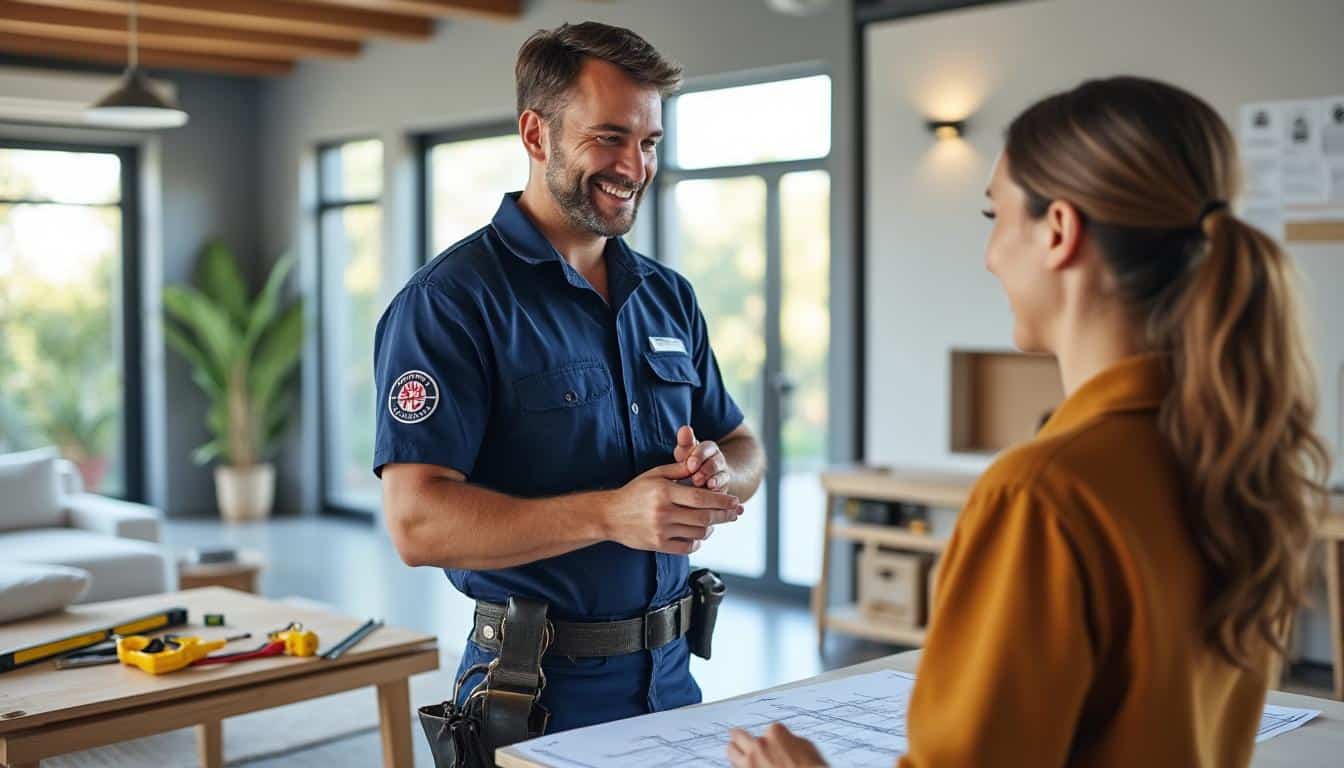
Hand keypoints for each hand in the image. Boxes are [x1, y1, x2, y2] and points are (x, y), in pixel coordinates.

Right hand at [601, 462, 742, 554]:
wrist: (609, 515)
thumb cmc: (634, 491)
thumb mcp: (655, 474)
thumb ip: (679, 469)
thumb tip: (701, 464)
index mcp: (664, 492)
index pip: (701, 498)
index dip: (722, 500)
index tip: (736, 500)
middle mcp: (663, 512)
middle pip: (704, 517)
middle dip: (724, 515)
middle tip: (736, 513)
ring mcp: (661, 531)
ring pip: (698, 533)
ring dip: (712, 528)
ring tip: (715, 522)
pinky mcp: (658, 545)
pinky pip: (686, 547)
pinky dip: (698, 542)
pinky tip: (699, 535)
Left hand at [674, 426, 730, 490]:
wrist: (702, 480)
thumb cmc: (688, 463)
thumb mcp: (685, 452)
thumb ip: (685, 442)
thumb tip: (684, 428)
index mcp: (708, 449)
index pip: (706, 448)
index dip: (699, 456)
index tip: (690, 464)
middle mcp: (718, 460)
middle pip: (715, 463)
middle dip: (706, 470)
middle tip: (695, 478)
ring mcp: (722, 475)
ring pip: (721, 477)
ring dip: (713, 481)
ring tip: (704, 485)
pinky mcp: (724, 489)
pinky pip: (723, 491)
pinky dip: (718, 493)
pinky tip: (711, 495)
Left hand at [727, 724, 826, 767]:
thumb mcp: (807, 747)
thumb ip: (791, 741)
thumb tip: (787, 742)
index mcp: (775, 732)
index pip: (769, 729)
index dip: (772, 738)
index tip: (772, 742)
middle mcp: (759, 744)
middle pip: (740, 735)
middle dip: (740, 736)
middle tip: (735, 735)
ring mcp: (750, 762)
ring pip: (731, 751)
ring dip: (734, 750)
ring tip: (732, 748)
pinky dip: (739, 766)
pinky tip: (739, 765)